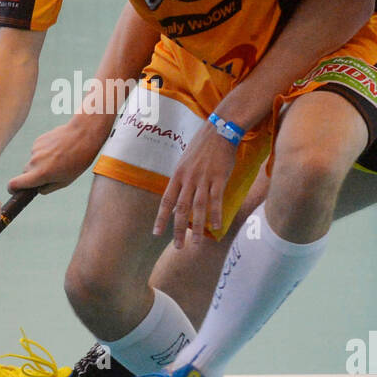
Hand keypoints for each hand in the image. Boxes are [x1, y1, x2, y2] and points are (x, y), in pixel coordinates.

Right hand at [8, 115, 107, 193]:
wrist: (82, 134)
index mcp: (40, 174)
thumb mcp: (66, 181)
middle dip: (34, 176)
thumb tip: (37, 189)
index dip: (13, 189)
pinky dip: (45, 153)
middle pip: (26, 173)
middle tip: (52, 173)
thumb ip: (48, 188)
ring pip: (33, 162)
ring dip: (42, 163)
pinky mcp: (38, 141)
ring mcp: (35, 150)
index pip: (14, 184)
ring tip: (60, 158)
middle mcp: (34, 162)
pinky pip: (38, 152)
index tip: (15, 191)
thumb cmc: (78, 160)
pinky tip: (58, 149)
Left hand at [153, 125, 237, 247]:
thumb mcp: (185, 162)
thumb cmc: (202, 146)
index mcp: (178, 175)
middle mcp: (188, 178)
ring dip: (197, 228)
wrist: (219, 130)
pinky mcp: (219, 177)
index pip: (166, 200)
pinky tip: (216, 227)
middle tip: (178, 246)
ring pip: (198, 208)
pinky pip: (216, 200)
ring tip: (196, 244)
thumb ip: (181, 181)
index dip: (161, 218)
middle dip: (178, 229)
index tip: (157, 233)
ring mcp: (204, 178)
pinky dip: (215, 214)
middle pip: (181, 209)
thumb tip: (177, 201)